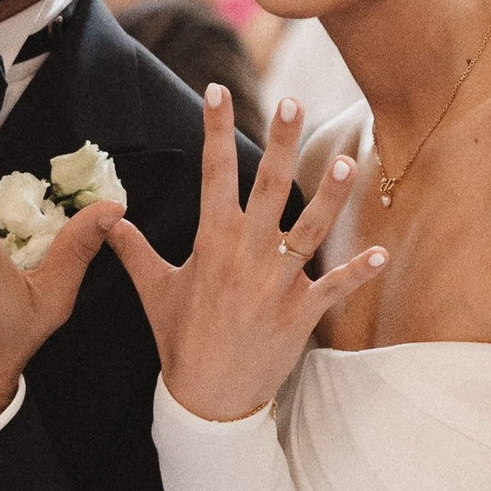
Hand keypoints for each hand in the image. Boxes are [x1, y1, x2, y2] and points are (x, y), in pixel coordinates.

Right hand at [106, 87, 387, 423]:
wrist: (206, 399)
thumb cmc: (180, 340)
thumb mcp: (154, 291)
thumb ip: (134, 249)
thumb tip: (107, 218)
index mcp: (211, 244)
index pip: (213, 175)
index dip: (214, 130)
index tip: (216, 91)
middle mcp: (246, 256)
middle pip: (267, 189)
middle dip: (279, 144)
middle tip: (290, 102)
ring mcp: (276, 284)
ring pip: (308, 230)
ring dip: (328, 197)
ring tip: (346, 162)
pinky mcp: (301, 312)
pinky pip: (335, 286)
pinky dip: (359, 271)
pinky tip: (383, 252)